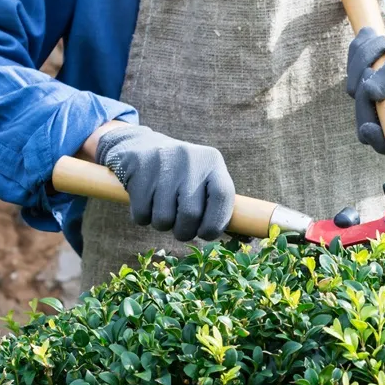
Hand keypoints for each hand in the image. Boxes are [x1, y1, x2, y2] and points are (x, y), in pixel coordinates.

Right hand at [94, 124, 233, 241]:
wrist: (139, 145)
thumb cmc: (180, 174)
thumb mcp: (203, 178)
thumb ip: (219, 204)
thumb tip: (246, 238)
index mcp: (212, 161)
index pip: (224, 197)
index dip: (216, 224)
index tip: (206, 233)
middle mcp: (190, 159)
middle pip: (191, 215)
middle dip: (185, 231)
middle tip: (181, 229)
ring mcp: (163, 164)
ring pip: (164, 219)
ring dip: (162, 225)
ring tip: (162, 211)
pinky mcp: (139, 170)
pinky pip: (141, 215)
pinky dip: (143, 217)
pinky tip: (146, 202)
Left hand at [346, 18, 384, 154]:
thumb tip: (371, 92)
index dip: (378, 141)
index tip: (368, 127)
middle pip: (366, 123)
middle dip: (363, 92)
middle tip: (371, 67)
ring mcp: (377, 102)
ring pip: (354, 91)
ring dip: (362, 61)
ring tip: (383, 42)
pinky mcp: (365, 86)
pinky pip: (351, 72)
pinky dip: (358, 53)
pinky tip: (373, 38)